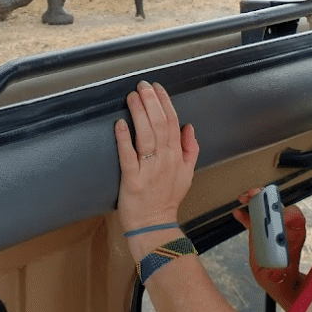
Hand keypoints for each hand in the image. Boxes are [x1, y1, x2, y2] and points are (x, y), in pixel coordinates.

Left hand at [114, 81, 198, 235]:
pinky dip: (124, 139)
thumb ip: (190, 148)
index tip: (156, 87)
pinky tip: (120, 124)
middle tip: (142, 85)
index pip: (173, 122)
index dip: (165, 102)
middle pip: (160, 125)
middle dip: (151, 102)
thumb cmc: (167, 198)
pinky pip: (128, 156)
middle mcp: (164, 160)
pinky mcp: (132, 180)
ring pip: (146, 136)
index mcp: (176, 156)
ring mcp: (148, 170)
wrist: (155, 226)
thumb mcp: (187, 173)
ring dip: (138, 113)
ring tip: (132, 97)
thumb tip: (189, 126)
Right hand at [234, 187, 307, 308]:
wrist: (278, 281)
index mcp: (294, 234)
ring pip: (262, 207)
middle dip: (265, 197)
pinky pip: (251, 219)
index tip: (277, 216)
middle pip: (275, 205)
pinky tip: (237, 213)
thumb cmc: (285, 276)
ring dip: (253, 200)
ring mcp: (270, 227)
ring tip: (244, 198)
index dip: (287, 212)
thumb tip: (276, 264)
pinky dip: (244, 214)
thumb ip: (279, 270)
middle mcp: (283, 226)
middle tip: (255, 195)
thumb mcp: (283, 274)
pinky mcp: (258, 231)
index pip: (295, 215)